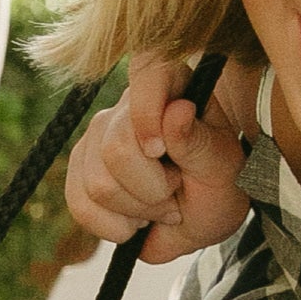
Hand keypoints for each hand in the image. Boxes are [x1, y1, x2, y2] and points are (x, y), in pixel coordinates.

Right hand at [64, 55, 250, 262]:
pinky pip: (79, 204)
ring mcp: (97, 136)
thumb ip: (198, 142)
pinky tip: (133, 222)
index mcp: (169, 85)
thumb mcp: (221, 167)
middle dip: (151, 190)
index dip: (147, 116)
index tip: (162, 153)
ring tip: (158, 207)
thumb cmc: (215, 187)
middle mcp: (127, 105)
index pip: (145, 72)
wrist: (196, 223)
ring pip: (98, 185)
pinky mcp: (79, 168)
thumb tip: (177, 111)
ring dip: (135, 213)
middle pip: (116, 150)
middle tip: (175, 193)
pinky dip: (111, 227)